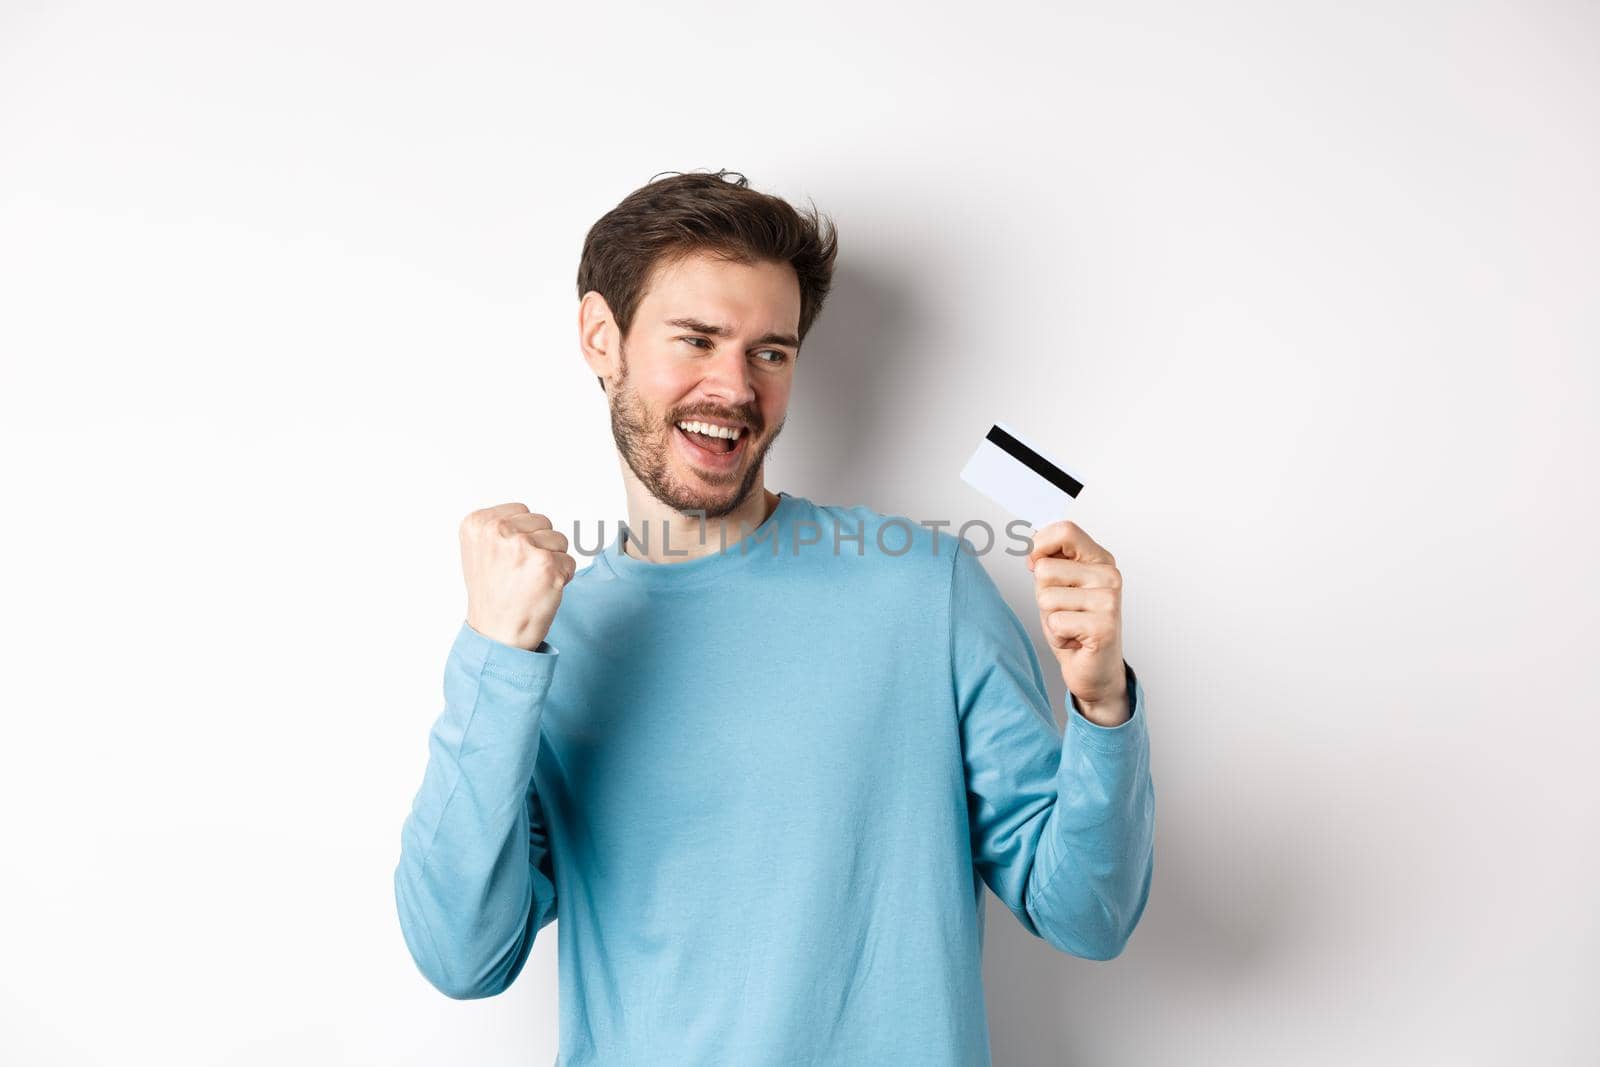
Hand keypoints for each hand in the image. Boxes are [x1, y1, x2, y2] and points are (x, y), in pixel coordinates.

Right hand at [459, 503, 575, 650]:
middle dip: (540, 546)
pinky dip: (562, 578)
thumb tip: (529, 518)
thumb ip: (500, 528)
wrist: (496, 635)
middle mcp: (498, 531)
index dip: (523, 537)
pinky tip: (541, 591)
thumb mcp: (480, 551)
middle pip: (544, 522)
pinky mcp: (547, 565)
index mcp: (478, 524)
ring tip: (530, 582)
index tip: (508, 561)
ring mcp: (523, 547)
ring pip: (560, 540)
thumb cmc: (492, 596)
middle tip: (521, 574)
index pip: (522, 511)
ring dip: (552, 561)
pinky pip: (570, 562)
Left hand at [1026, 520, 1128, 725]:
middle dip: (1043, 594)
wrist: (1096, 670)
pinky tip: (1074, 640)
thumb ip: (1049, 562)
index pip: (1064, 530)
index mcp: (1100, 559)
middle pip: (1045, 568)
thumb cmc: (1075, 626)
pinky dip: (1057, 636)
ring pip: (1046, 596)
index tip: (1035, 564)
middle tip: (1065, 611)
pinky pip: (1055, 621)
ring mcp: (1109, 600)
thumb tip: (1029, 543)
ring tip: (1070, 626)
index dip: (1039, 545)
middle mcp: (1109, 575)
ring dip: (1050, 618)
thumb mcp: (1058, 587)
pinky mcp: (1104, 626)